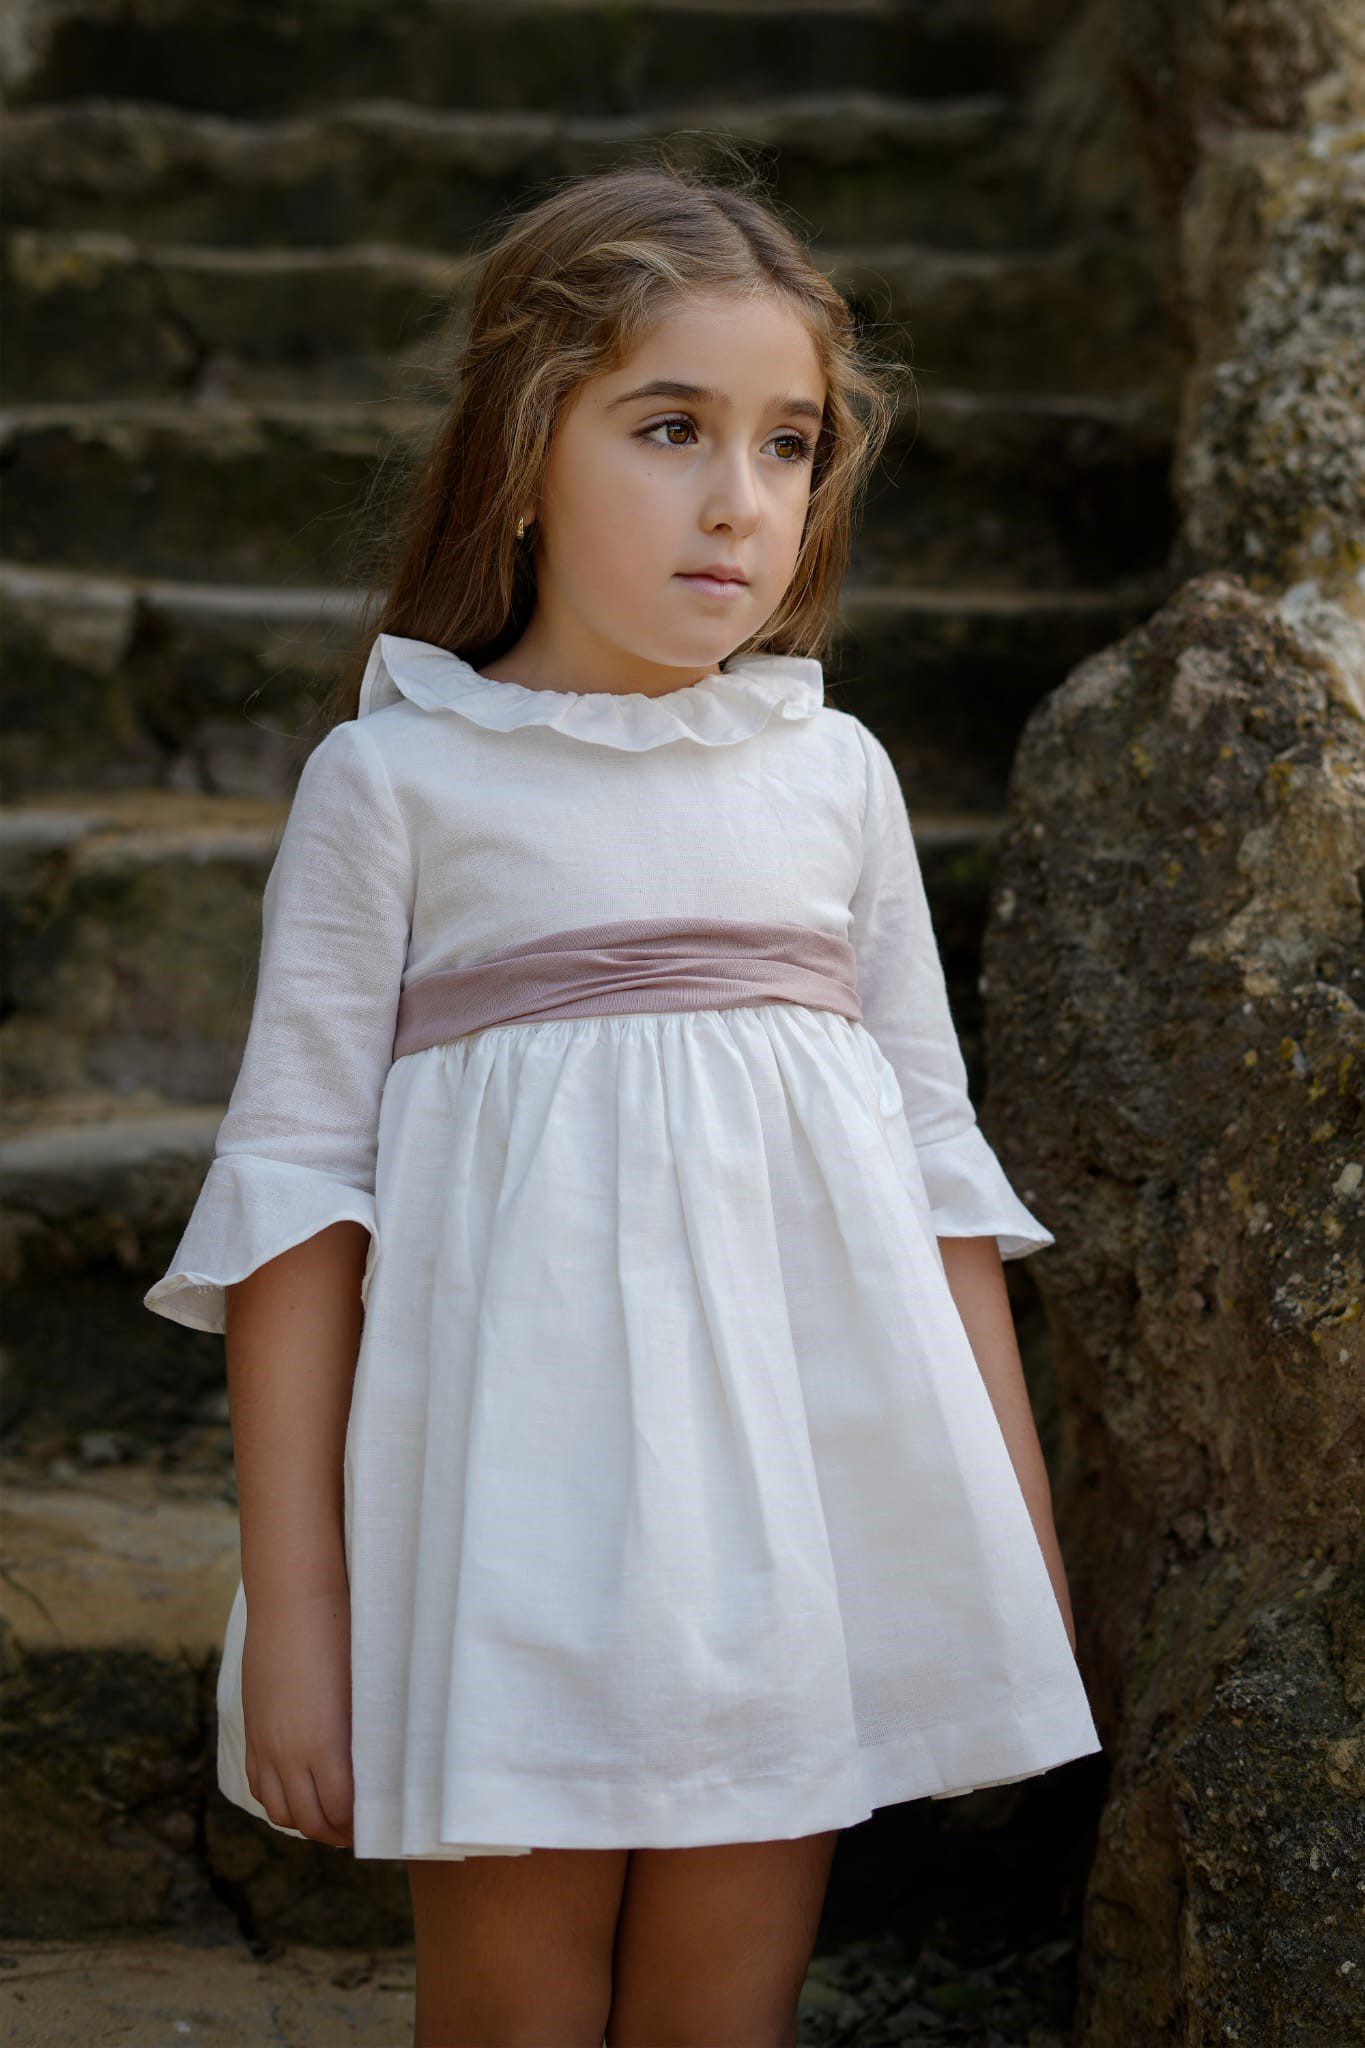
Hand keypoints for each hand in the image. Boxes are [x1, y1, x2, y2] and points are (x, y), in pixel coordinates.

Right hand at [242, 1582, 354, 1847]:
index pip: (340, 1811)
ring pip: (280, 1810)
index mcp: (324, 1745)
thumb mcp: (360, 1693)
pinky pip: (260, 1785)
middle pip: (309, 1821)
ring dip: (305, 1822)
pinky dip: (279, 1800)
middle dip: (335, 1834)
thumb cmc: (341, 1637)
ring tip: (330, 1819)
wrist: (293, 1601)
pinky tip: (299, 1793)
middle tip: (358, 1833)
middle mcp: (288, 1753)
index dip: (359, 1827)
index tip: (378, 1827)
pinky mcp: (253, 1730)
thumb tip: (373, 1774)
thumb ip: (362, 1740)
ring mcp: (265, 1744)